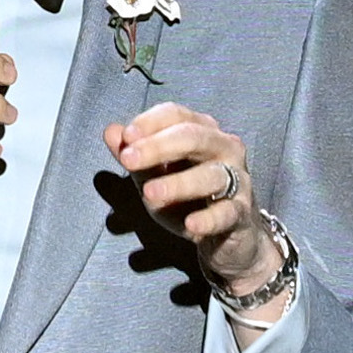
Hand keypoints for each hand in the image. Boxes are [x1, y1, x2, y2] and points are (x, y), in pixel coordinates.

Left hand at [102, 102, 272, 295]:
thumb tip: (111, 132)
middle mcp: (224, 148)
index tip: (126, 137)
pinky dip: (209, 218)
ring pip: (210, 175)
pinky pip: (227, 212)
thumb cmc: (187, 198)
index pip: (176, 115)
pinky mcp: (241, 213)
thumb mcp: (154, 176)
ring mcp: (237, 179)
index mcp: (201, 131)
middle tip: (128, 160)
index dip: (150, 122)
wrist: (226, 237)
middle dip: (158, 146)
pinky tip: (191, 224)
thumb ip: (134, 156)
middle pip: (193, 137)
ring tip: (150, 193)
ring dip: (178, 183)